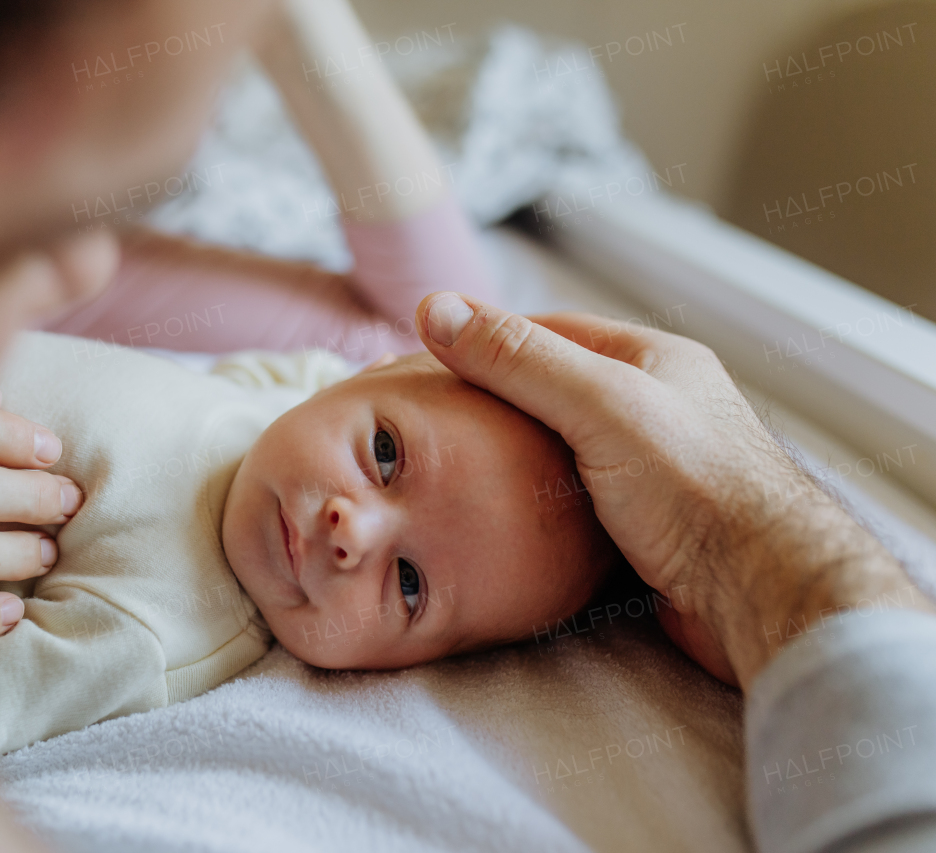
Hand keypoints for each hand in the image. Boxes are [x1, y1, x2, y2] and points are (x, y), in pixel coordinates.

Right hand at [416, 292, 927, 688]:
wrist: (761, 594)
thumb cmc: (696, 488)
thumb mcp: (598, 404)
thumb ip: (517, 358)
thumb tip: (435, 308)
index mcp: (655, 360)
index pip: (552, 332)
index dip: (488, 340)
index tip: (428, 359)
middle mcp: (657, 408)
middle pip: (554, 392)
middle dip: (495, 403)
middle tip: (432, 421)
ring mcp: (654, 470)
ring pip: (562, 451)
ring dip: (513, 460)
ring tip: (454, 470)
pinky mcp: (648, 526)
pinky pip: (576, 503)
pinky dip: (538, 505)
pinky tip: (504, 517)